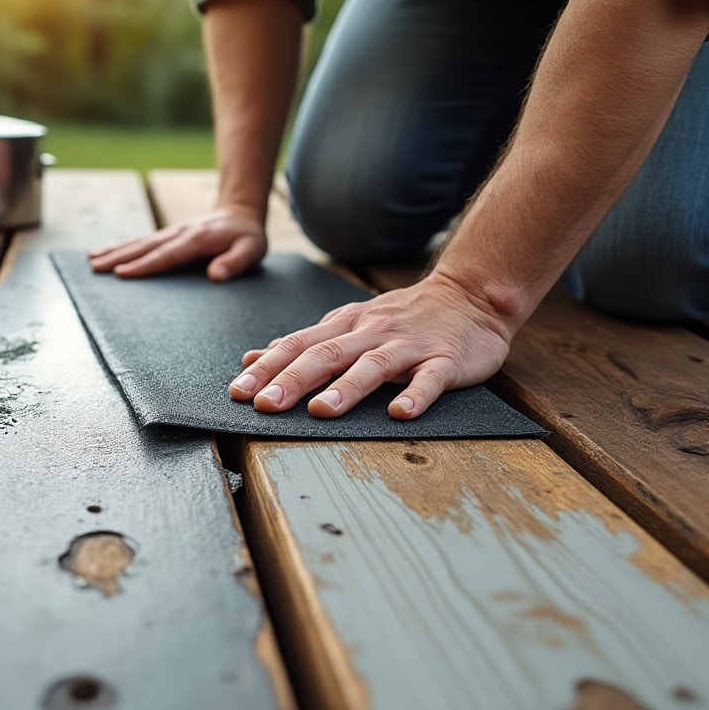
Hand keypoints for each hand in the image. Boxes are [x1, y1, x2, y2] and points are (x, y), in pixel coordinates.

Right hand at [89, 207, 266, 281]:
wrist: (240, 212)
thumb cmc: (247, 237)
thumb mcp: (252, 250)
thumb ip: (235, 262)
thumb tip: (215, 276)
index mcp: (197, 240)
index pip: (167, 255)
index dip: (144, 265)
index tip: (122, 273)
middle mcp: (179, 233)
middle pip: (145, 247)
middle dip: (119, 257)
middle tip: (95, 267)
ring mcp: (171, 232)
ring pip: (139, 242)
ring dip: (115, 251)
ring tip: (91, 260)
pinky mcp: (167, 235)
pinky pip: (141, 241)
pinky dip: (121, 247)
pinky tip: (104, 253)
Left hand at [228, 272, 517, 418]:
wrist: (470, 295)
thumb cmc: (402, 317)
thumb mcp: (347, 323)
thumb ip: (304, 343)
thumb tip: (254, 359)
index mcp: (345, 326)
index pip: (298, 345)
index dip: (267, 369)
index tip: (238, 392)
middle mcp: (371, 333)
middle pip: (327, 354)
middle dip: (293, 379)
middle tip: (265, 404)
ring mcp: (408, 346)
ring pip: (373, 365)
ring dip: (346, 388)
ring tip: (322, 411)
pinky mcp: (445, 360)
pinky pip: (430, 379)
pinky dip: (415, 396)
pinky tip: (400, 414)